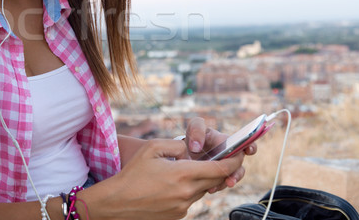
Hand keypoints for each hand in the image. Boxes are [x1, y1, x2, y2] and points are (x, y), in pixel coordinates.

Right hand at [87, 138, 244, 219]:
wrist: (117, 202)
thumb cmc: (133, 173)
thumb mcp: (152, 148)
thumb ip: (177, 145)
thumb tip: (192, 150)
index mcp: (183, 174)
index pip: (221, 169)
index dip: (235, 161)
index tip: (241, 154)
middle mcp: (187, 193)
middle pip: (214, 181)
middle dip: (218, 170)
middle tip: (216, 159)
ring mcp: (183, 207)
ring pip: (201, 190)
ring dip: (199, 180)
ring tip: (180, 172)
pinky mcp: (178, 216)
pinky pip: (190, 200)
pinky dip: (186, 191)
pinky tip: (169, 186)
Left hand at [184, 118, 256, 191]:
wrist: (186, 150)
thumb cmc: (194, 135)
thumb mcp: (194, 127)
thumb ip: (197, 131)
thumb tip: (197, 147)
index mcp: (227, 141)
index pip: (245, 143)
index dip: (250, 146)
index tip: (248, 150)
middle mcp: (229, 155)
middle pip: (239, 165)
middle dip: (236, 173)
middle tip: (230, 180)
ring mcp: (224, 167)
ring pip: (232, 176)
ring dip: (227, 182)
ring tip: (216, 187)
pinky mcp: (217, 176)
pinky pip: (221, 183)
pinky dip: (217, 186)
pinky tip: (209, 188)